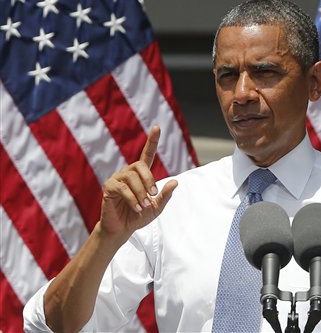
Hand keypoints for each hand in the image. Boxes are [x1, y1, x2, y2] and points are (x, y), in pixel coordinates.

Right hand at [99, 126, 177, 241]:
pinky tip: (137, 208)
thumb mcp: (157, 207)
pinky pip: (121, 188)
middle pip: (140, 165)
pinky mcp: (108, 188)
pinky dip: (132, 199)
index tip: (157, 127)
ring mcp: (117, 179)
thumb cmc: (139, 216)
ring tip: (144, 206)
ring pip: (131, 177)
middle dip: (149, 180)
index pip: (147, 154)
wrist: (122, 229)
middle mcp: (128, 173)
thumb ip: (165, 195)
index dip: (152, 141)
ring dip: (141, 193)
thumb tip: (176, 181)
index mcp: (140, 175)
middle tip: (153, 195)